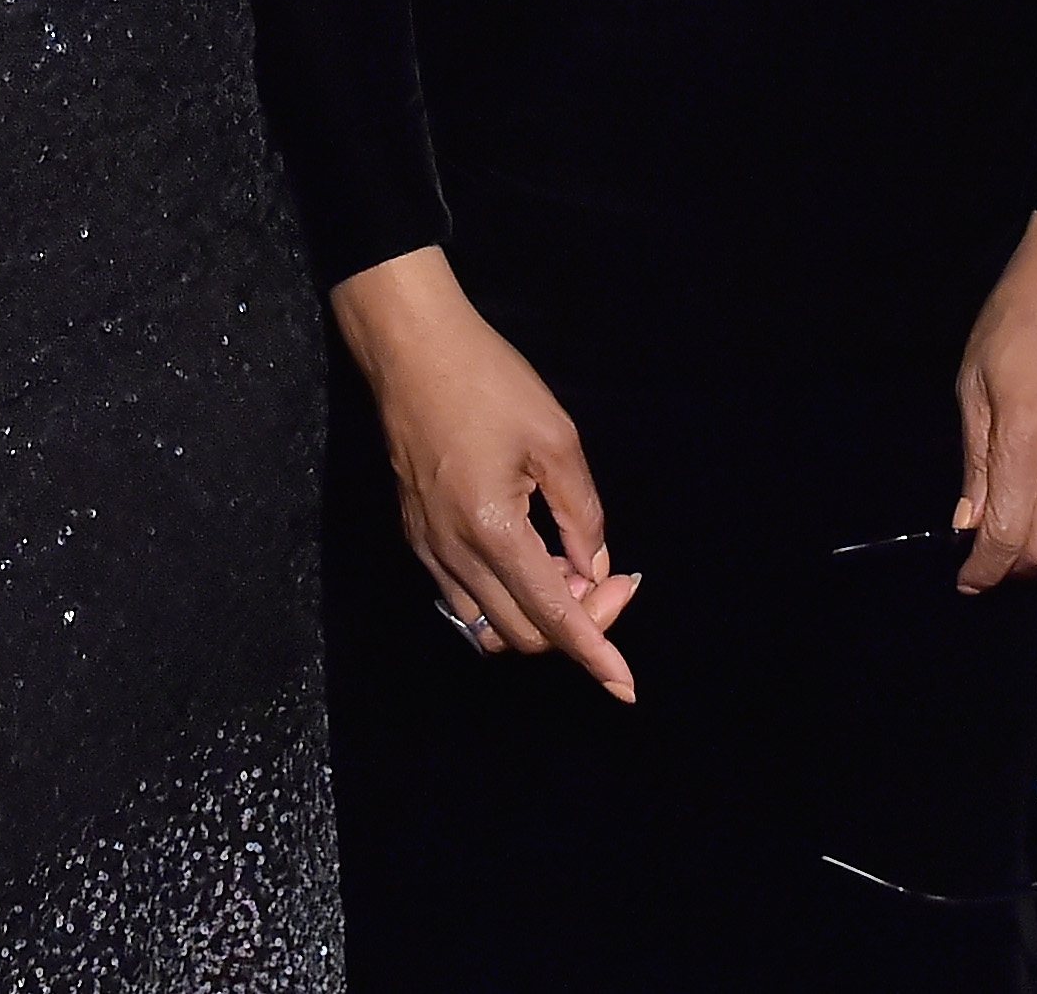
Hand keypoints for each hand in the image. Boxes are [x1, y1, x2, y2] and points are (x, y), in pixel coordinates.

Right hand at [327, 248, 641, 698]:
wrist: (411, 351)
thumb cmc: (490, 382)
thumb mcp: (557, 439)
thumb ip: (582, 514)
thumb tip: (595, 569)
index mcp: (493, 532)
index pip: (554, 617)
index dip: (595, 653)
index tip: (625, 686)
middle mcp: (454, 556)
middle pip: (523, 634)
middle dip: (575, 623)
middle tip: (609, 576)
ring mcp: (428, 551)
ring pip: (488, 627)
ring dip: (537, 616)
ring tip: (568, 567)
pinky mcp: (417, 538)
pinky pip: (463, 601)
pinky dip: (503, 600)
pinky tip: (531, 561)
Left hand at [952, 210, 1036, 591]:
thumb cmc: (1019, 318)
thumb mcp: (975, 382)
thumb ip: (976, 459)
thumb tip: (970, 519)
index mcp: (1026, 442)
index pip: (1007, 535)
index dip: (985, 569)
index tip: (969, 580)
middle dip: (1017, 568)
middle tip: (995, 555)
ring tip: (1031, 538)